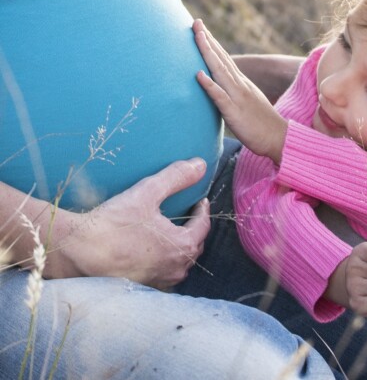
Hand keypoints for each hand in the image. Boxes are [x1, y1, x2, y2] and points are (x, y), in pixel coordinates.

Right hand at [46, 159, 210, 289]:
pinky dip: (164, 261)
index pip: (203, 226)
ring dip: (180, 247)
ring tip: (172, 232)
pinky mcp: (143, 287)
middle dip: (194, 229)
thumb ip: (176, 177)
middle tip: (188, 214)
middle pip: (194, 246)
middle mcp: (176, 269)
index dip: (202, 211)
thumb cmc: (113, 224)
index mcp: (183, 246)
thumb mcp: (147, 193)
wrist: (77, 252)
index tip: (199, 201)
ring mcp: (160, 281)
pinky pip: (163, 273)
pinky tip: (152, 251)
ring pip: (180, 263)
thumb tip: (200, 165)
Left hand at [193, 19, 287, 164]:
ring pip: (220, 71)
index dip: (212, 43)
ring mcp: (238, 97)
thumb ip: (235, 93)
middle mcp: (240, 86)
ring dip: (208, 53)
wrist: (279, 138)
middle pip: (221, 59)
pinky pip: (220, 97)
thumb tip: (221, 89)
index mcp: (241, 84)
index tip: (200, 28)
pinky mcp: (235, 112)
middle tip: (195, 22)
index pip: (224, 59)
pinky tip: (198, 74)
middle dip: (207, 40)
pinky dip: (209, 85)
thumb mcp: (247, 103)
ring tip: (197, 36)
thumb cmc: (262, 125)